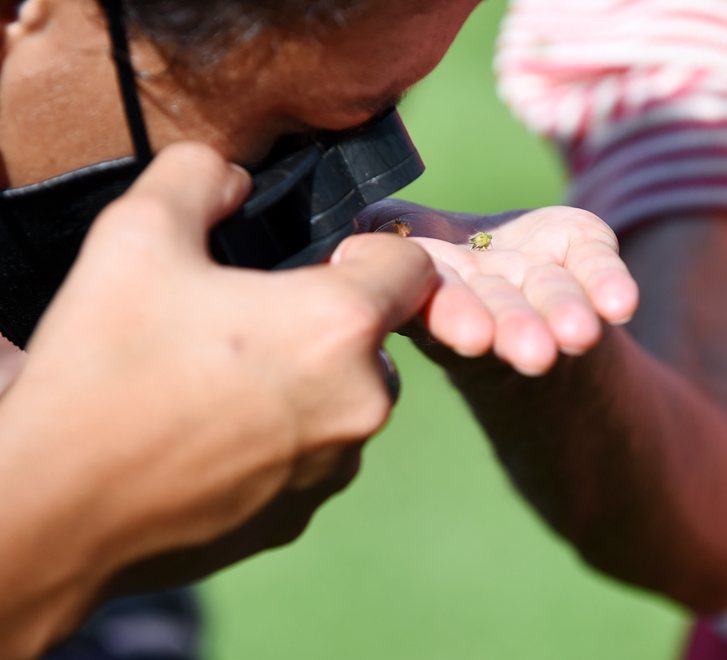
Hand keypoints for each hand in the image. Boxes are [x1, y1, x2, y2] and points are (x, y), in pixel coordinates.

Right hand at [0, 144, 437, 656]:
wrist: (54, 512)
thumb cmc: (102, 370)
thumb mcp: (137, 233)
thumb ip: (201, 177)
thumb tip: (234, 180)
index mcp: (340, 327)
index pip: (412, 269)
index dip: (369, 253)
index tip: (318, 262)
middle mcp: (360, 402)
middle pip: (375, 338)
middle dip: (328, 321)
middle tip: (244, 323)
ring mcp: (333, 469)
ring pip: (345, 399)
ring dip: (307, 381)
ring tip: (220, 380)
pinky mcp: (299, 517)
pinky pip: (312, 456)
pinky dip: (281, 438)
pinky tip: (211, 434)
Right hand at [357, 200, 637, 375]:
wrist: (498, 263)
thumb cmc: (431, 253)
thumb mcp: (393, 231)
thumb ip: (382, 229)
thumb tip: (361, 232)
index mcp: (429, 286)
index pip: (437, 304)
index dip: (454, 317)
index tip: (474, 338)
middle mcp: (487, 292)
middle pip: (500, 311)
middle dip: (515, 328)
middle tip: (536, 354)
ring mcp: (536, 275)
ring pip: (550, 295)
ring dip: (563, 313)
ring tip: (580, 335)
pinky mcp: (580, 245)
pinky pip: (596, 262)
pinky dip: (608, 282)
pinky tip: (621, 305)